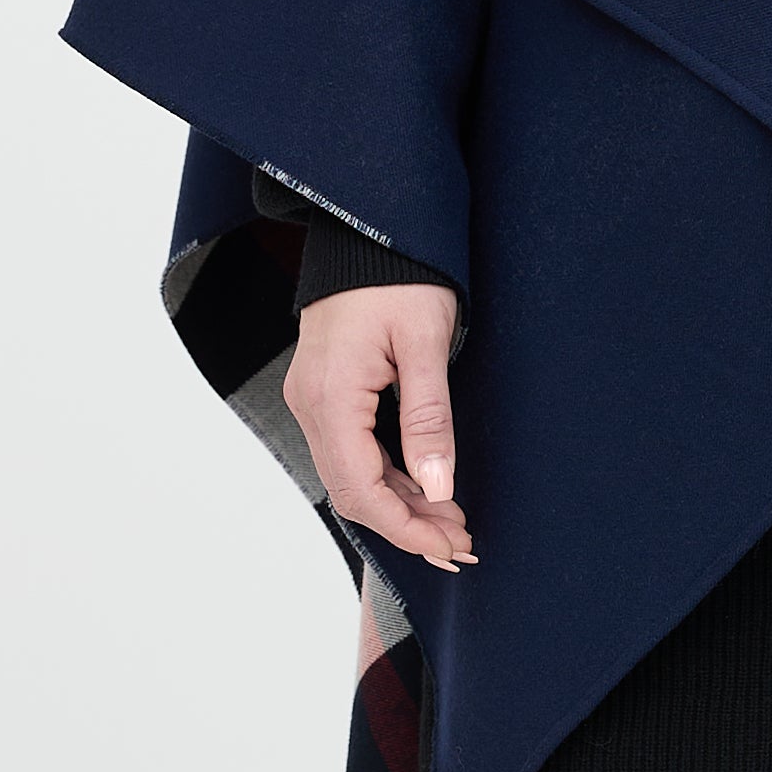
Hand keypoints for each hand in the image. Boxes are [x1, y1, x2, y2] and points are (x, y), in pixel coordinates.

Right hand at [283, 283, 474, 572]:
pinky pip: (351, 449)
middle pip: (352, 489)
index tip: (449, 547)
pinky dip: (388, 475)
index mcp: (330, 396)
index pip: (360, 489)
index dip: (405, 528)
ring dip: (400, 503)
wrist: (370, 225)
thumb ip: (430, 419)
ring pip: (351, 473)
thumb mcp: (426, 344)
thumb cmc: (401, 274)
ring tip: (452, 522)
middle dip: (406, 523)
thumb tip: (438, 488)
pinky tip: (425, 488)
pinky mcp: (325, 390)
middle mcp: (309, 402)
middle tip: (461, 543)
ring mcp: (312, 397)